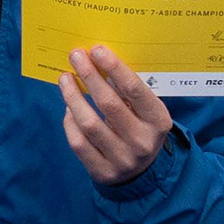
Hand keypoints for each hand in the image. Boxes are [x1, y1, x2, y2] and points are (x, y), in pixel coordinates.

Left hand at [59, 46, 174, 183]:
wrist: (142, 173)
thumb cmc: (141, 129)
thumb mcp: (146, 111)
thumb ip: (128, 91)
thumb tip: (99, 60)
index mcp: (158, 122)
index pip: (134, 90)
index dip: (114, 67)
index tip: (96, 50)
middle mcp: (142, 142)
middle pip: (108, 104)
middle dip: (89, 75)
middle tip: (76, 56)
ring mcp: (122, 160)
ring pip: (89, 124)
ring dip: (73, 97)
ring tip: (65, 79)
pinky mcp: (102, 172)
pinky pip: (78, 142)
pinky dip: (70, 122)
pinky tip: (68, 108)